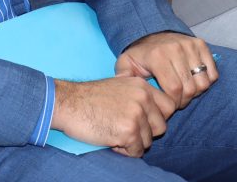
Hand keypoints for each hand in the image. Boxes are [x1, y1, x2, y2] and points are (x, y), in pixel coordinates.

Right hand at [52, 76, 174, 157]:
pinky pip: (136, 151)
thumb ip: (137, 94)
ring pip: (149, 141)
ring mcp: (136, 114)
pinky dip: (124, 151)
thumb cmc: (89, 97)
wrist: (67, 102)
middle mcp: (142, 98)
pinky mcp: (128, 131)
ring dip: (133, 142)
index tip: (142, 120)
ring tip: (114, 132)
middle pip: (162, 126)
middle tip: (125, 128)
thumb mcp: (118, 86)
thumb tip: (156, 110)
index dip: (157, 116)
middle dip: (145, 132)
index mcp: (141, 85)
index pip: (169, 105)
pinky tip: (110, 139)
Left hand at [116, 32, 217, 109]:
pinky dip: (206, 81)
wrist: (151, 32)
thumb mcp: (126, 63)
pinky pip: (213, 73)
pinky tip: (193, 80)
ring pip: (203, 82)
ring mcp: (189, 45)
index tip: (169, 103)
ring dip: (196, 91)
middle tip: (177, 99)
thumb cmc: (140, 54)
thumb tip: (122, 88)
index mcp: (158, 56)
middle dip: (184, 100)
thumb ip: (123, 77)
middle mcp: (175, 49)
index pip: (174, 89)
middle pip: (190, 88)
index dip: (174, 102)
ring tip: (184, 90)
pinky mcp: (200, 45)